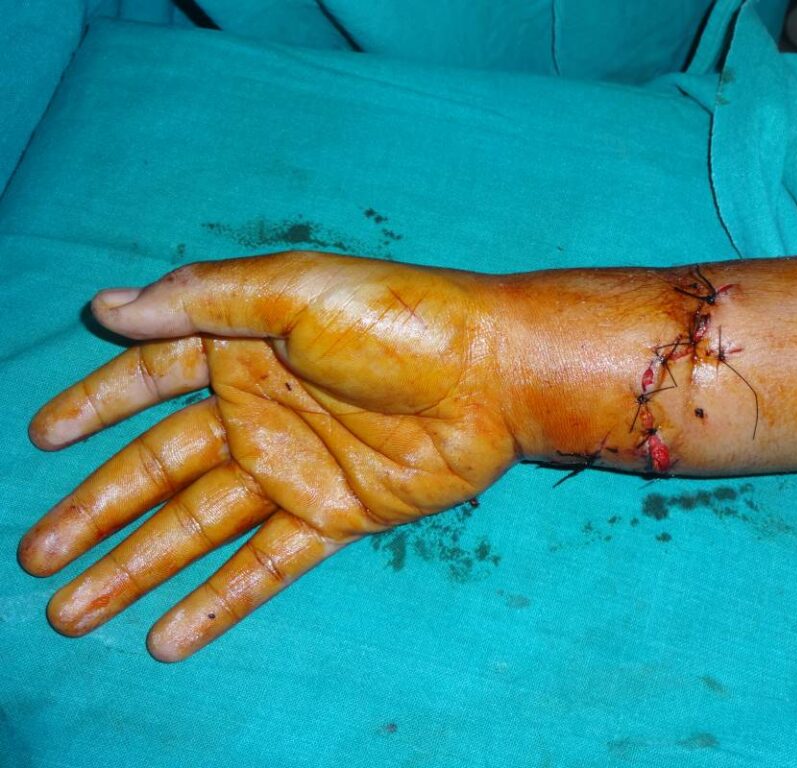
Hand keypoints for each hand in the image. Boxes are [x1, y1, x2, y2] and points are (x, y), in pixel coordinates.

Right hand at [20, 252, 518, 660]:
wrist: (492, 376)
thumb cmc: (397, 320)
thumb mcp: (294, 291)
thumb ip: (202, 300)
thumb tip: (106, 307)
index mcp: (245, 349)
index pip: (150, 381)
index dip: (95, 405)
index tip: (42, 436)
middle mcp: (260, 410)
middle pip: (160, 467)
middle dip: (98, 509)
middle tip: (35, 556)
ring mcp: (295, 469)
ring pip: (199, 526)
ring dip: (137, 567)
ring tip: (73, 612)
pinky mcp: (334, 516)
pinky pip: (264, 564)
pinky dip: (217, 600)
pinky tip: (167, 636)